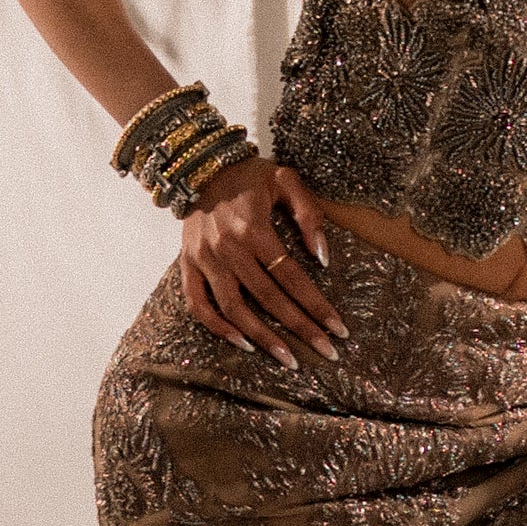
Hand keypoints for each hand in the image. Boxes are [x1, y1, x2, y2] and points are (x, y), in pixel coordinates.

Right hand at [180, 158, 348, 365]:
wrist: (201, 166)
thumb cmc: (251, 175)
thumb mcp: (287, 180)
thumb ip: (309, 214)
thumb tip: (323, 258)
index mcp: (253, 228)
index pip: (291, 276)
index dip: (316, 305)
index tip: (338, 328)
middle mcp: (227, 248)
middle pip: (268, 298)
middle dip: (299, 328)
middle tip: (326, 353)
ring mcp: (204, 259)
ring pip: (234, 309)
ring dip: (262, 337)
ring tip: (288, 359)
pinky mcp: (188, 265)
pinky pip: (198, 305)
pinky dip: (218, 328)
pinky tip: (243, 342)